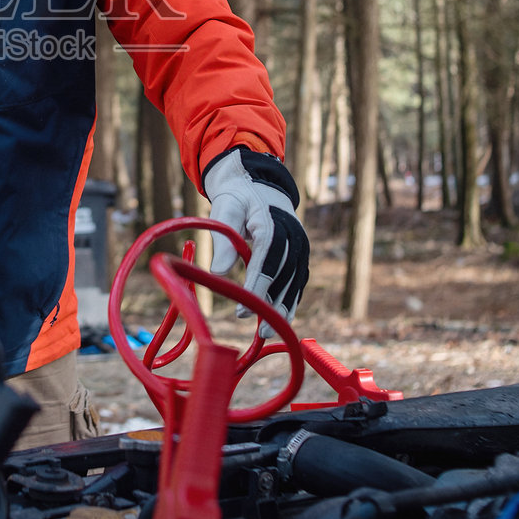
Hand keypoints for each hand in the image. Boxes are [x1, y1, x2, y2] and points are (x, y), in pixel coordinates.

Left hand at [204, 147, 309, 332]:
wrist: (258, 185)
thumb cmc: (237, 198)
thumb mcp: (225, 210)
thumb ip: (223, 239)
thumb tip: (218, 272)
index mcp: (273, 223)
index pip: (267, 260)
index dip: (256, 287)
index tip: (243, 310)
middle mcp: (293, 235)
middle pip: (285, 275)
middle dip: (272, 304)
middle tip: (259, 331)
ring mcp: (300, 245)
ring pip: (295, 282)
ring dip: (284, 308)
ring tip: (270, 333)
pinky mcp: (300, 254)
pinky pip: (297, 281)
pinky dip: (290, 301)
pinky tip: (281, 319)